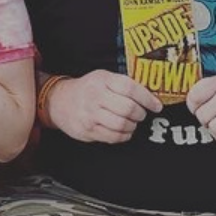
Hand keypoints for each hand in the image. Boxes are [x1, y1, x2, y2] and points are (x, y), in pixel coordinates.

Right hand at [45, 70, 163, 143]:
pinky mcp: (88, 130)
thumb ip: (123, 84)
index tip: (156, 105)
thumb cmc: (87, 88)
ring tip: (132, 122)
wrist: (59, 101)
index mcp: (102, 80)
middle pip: (128, 108)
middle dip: (141, 114)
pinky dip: (124, 135)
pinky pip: (114, 137)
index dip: (147, 98)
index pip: (130, 88)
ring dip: (133, 126)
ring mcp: (90, 115)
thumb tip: (150, 95)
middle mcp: (95, 96)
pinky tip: (123, 130)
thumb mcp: (103, 77)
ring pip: (122, 125)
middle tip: (141, 114)